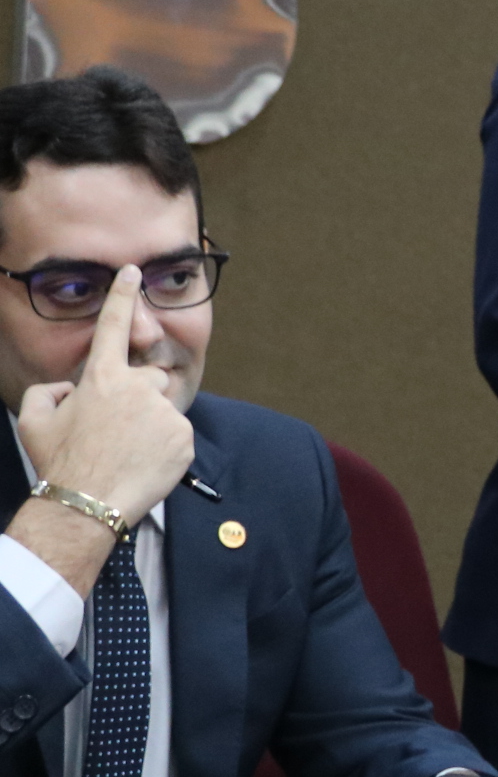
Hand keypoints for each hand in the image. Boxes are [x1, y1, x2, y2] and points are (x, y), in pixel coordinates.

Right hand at [10, 270, 193, 595]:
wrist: (87, 504)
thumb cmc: (59, 462)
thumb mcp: (33, 420)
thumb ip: (48, 391)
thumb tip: (68, 387)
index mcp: (102, 378)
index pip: (113, 326)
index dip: (123, 296)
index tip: (133, 272)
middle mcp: (138, 388)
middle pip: (148, 377)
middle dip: (136, 397)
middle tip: (115, 429)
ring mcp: (165, 413)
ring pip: (162, 408)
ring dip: (148, 423)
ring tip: (126, 451)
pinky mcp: (185, 438)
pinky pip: (176, 434)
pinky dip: (163, 447)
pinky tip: (142, 463)